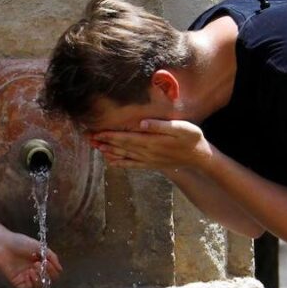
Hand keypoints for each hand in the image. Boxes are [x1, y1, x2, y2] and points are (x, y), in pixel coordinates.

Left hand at [0, 231, 62, 287]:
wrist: (3, 244)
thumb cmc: (20, 242)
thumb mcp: (40, 247)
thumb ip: (51, 257)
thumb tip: (60, 269)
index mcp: (41, 263)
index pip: (53, 273)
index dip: (53, 270)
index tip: (47, 262)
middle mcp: (35, 271)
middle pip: (48, 281)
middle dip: (47, 274)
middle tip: (40, 264)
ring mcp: (26, 278)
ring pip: (39, 287)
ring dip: (40, 279)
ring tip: (33, 268)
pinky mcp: (18, 282)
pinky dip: (32, 283)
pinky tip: (29, 274)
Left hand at [91, 119, 212, 169]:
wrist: (199, 157)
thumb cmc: (192, 139)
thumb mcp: (181, 128)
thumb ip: (161, 126)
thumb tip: (142, 122)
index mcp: (152, 142)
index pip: (126, 137)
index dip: (110, 135)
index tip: (96, 132)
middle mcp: (147, 152)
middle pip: (121, 147)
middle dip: (104, 142)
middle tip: (87, 138)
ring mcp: (148, 160)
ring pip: (124, 155)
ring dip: (108, 151)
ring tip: (95, 147)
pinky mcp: (150, 164)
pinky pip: (132, 165)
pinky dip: (120, 163)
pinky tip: (111, 161)